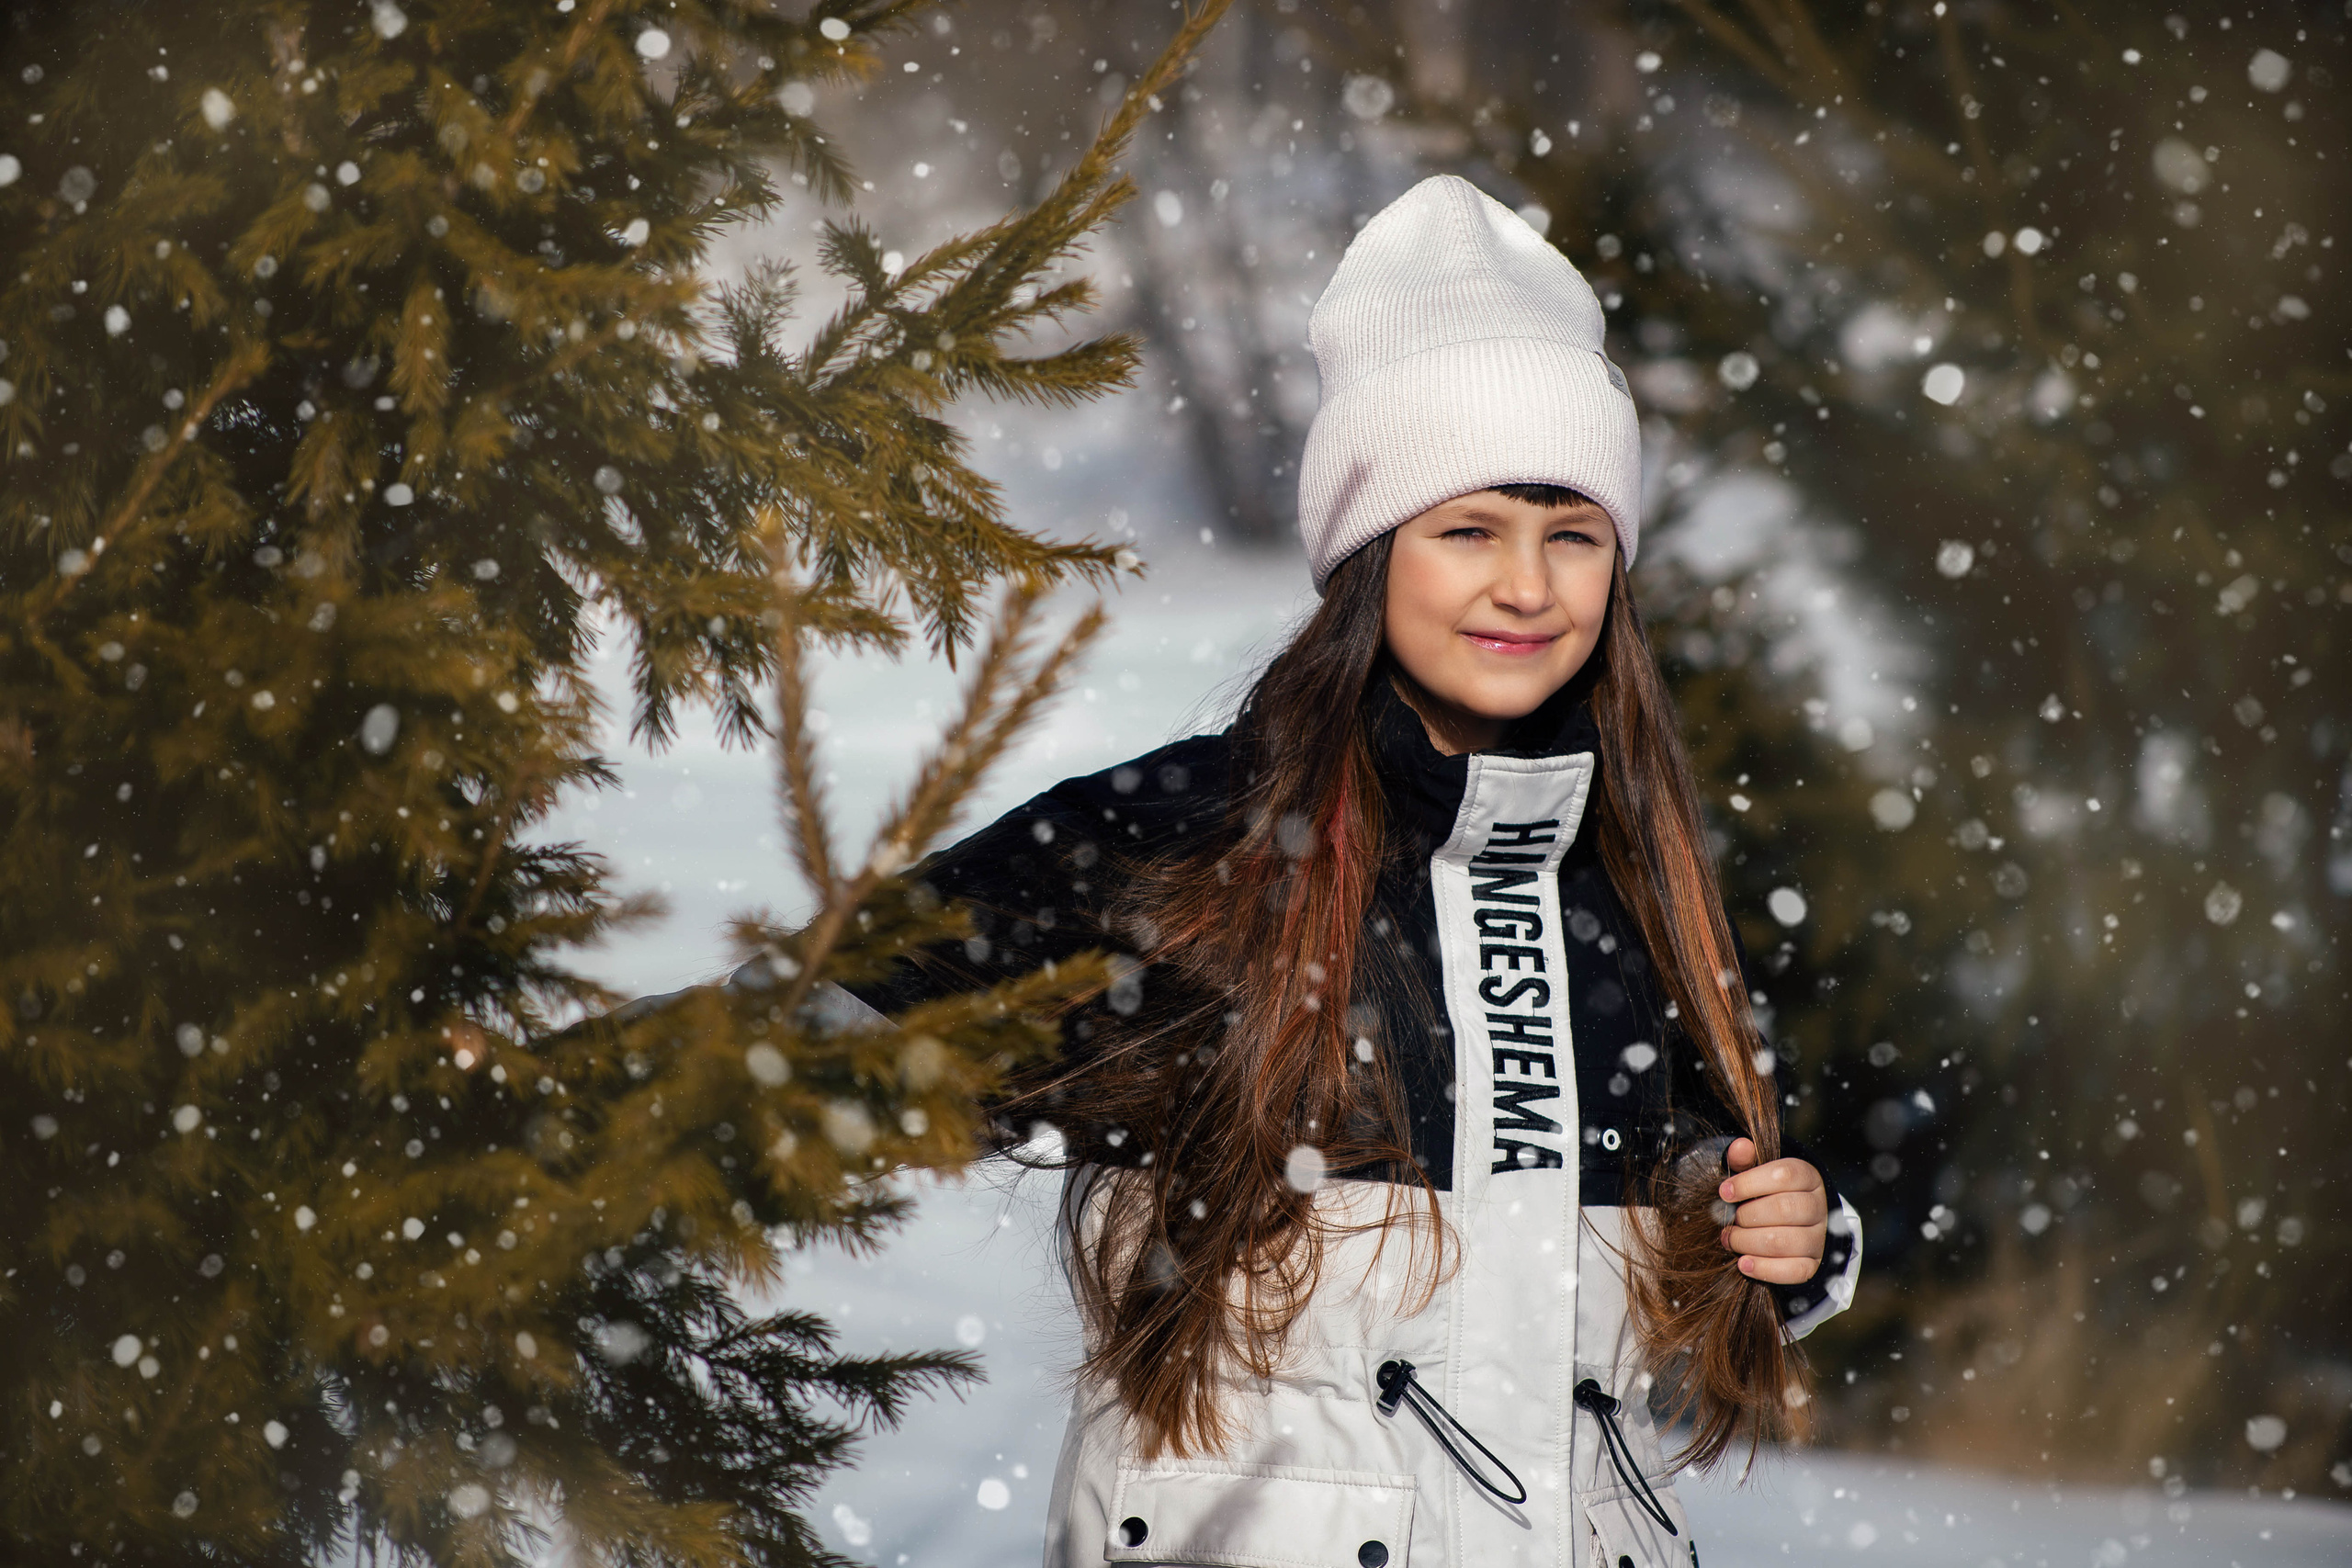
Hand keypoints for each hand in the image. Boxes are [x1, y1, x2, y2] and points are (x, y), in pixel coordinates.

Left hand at [1718, 1137, 1827, 1284]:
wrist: (1788, 1225)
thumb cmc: (1765, 1193)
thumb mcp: (1756, 1172)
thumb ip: (1745, 1159)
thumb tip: (1739, 1148)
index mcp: (1807, 1177)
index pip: (1784, 1175)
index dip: (1749, 1183)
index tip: (1724, 1192)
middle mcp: (1818, 1206)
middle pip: (1784, 1209)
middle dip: (1746, 1216)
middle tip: (1727, 1220)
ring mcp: (1818, 1237)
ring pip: (1785, 1241)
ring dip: (1748, 1242)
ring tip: (1730, 1239)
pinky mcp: (1812, 1264)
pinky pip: (1793, 1271)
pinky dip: (1764, 1269)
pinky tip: (1743, 1263)